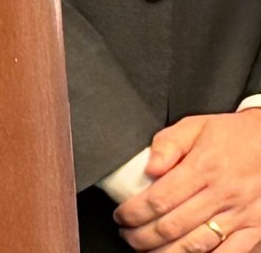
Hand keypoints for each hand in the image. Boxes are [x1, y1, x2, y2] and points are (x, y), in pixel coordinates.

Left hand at [116, 110, 260, 251]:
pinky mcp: (256, 228)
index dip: (133, 213)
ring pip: (197, 245)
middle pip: (172, 226)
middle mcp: (221, 195)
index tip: (120, 217)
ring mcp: (240, 215)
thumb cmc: (232, 136)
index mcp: (203, 169)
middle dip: (142, 237)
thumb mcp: (195, 127)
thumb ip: (167, 144)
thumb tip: (148, 168)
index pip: (159, 200)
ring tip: (147, 251)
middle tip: (127, 236)